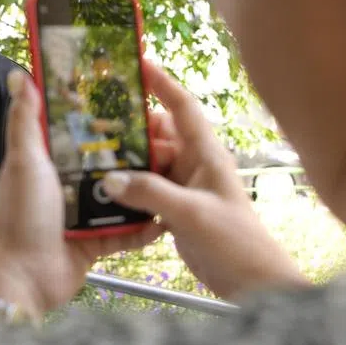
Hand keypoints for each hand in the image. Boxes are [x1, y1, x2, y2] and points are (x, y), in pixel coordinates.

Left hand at [0, 72, 161, 316]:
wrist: (25, 276)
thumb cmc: (21, 214)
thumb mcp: (24, 161)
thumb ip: (24, 120)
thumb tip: (20, 74)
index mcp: (49, 162)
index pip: (79, 131)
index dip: (102, 116)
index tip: (131, 99)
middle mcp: (68, 185)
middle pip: (108, 163)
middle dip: (135, 153)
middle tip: (166, 138)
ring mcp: (84, 215)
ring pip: (122, 196)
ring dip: (145, 188)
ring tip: (176, 172)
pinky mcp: (98, 242)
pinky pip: (128, 231)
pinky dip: (146, 226)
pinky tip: (170, 214)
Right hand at [100, 61, 306, 296]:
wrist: (252, 282)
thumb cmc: (235, 242)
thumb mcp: (192, 214)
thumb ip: (151, 193)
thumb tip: (110, 177)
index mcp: (207, 155)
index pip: (182, 107)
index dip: (161, 83)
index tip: (137, 62)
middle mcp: (195, 166)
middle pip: (158, 134)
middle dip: (132, 127)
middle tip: (96, 122)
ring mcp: (184, 188)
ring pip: (149, 164)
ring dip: (126, 161)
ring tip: (93, 157)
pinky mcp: (174, 211)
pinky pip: (146, 189)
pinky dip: (128, 188)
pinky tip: (105, 192)